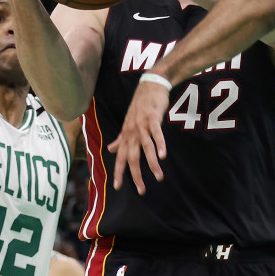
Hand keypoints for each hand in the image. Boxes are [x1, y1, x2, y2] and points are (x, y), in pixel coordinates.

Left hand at [108, 78, 169, 193]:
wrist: (150, 85)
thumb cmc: (140, 105)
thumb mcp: (127, 122)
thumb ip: (120, 138)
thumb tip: (111, 149)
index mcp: (126, 134)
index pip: (120, 157)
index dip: (118, 172)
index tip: (117, 187)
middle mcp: (131, 132)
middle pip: (132, 157)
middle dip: (136, 175)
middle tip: (142, 190)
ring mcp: (142, 125)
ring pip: (146, 148)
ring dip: (152, 164)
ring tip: (159, 177)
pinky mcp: (153, 118)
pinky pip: (156, 134)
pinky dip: (160, 145)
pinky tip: (163, 156)